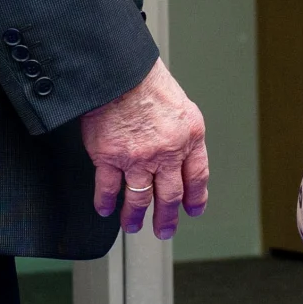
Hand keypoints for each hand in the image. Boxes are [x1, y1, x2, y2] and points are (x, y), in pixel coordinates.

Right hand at [78, 57, 209, 236]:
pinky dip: (106, 202)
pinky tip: (105, 209)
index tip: (192, 210)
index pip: (197, 177)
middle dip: (167, 218)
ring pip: (139, 198)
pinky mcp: (109, 157)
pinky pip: (108, 188)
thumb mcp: (182, 107)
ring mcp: (137, 158)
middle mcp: (166, 152)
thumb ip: (184, 134)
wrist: (119, 73)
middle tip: (164, 229)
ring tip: (133, 225)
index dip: (196, 198)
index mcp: (188, 138)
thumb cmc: (147, 83)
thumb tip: (183, 154)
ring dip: (136, 216)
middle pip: (170, 195)